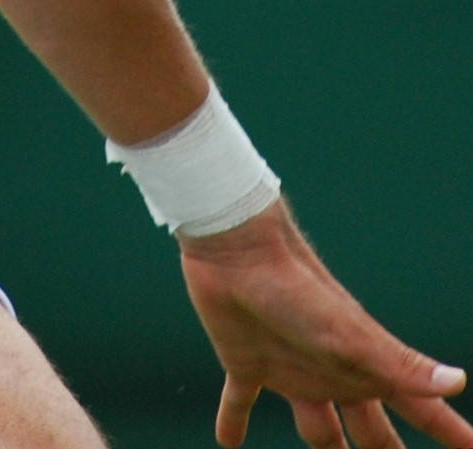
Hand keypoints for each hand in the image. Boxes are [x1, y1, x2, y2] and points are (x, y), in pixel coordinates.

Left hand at [178, 199, 471, 448]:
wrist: (235, 247)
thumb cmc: (296, 287)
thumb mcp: (349, 333)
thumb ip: (400, 363)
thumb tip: (457, 381)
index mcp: (364, 367)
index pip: (417, 407)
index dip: (446, 430)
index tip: (470, 448)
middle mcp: (330, 371)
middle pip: (367, 425)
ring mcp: (287, 367)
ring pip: (314, 423)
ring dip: (323, 444)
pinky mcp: (243, 361)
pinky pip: (238, 401)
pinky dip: (233, 420)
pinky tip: (228, 441)